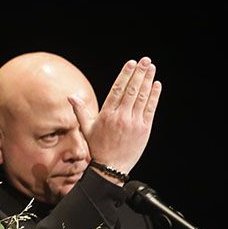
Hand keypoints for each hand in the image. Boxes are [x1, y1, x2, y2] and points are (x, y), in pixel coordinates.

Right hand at [69, 57, 161, 178]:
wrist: (111, 167)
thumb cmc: (98, 148)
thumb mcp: (86, 129)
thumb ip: (80, 110)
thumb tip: (71, 96)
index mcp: (106, 114)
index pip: (117, 89)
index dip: (125, 75)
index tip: (131, 63)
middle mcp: (120, 116)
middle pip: (131, 90)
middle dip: (139, 73)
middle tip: (145, 60)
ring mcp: (133, 122)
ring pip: (142, 97)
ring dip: (148, 81)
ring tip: (151, 68)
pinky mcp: (144, 129)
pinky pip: (150, 108)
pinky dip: (154, 96)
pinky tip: (157, 85)